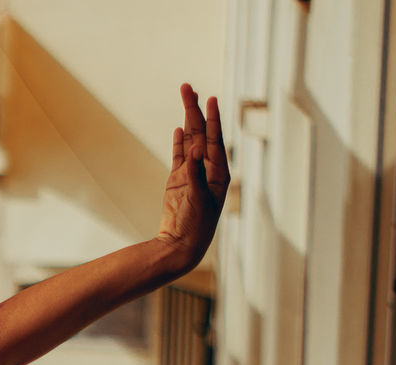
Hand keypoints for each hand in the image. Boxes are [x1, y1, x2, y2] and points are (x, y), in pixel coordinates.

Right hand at [157, 84, 229, 272]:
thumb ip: (195, 172)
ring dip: (187, 120)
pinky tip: (180, 129)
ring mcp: (192, 174)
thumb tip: (194, 146)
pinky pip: (179, 157)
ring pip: (189, 141)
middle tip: (187, 88)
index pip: (214, 139)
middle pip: (200, 133)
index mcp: (218, 173)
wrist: (181, 246)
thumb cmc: (196, 226)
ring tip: (185, 97)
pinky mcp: (177, 182)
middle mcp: (207, 170)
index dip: (213, 118)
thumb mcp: (198, 198)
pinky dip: (179, 142)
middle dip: (195, 110)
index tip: (210, 98)